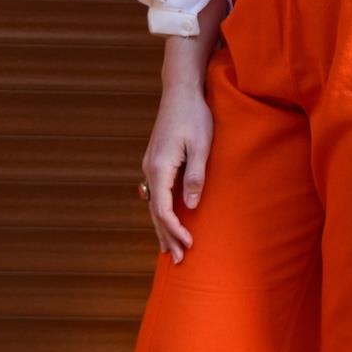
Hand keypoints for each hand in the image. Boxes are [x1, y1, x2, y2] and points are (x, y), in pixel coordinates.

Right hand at [140, 79, 213, 263]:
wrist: (180, 92)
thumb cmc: (195, 116)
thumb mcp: (201, 146)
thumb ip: (196, 176)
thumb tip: (192, 206)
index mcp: (160, 167)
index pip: (163, 208)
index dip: (175, 229)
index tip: (189, 243)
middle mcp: (150, 169)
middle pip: (155, 211)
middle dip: (167, 236)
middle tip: (180, 260)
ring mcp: (150, 165)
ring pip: (153, 204)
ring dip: (162, 228)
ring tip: (170, 250)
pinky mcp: (155, 161)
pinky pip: (155, 194)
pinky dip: (160, 212)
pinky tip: (164, 222)